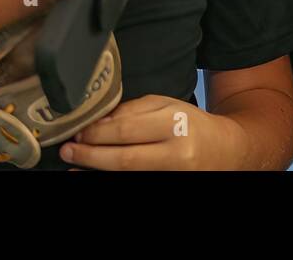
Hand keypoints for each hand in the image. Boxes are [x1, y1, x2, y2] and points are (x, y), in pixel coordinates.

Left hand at [59, 96, 245, 169]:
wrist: (226, 151)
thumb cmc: (192, 125)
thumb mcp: (167, 106)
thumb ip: (133, 110)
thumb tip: (98, 121)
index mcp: (175, 124)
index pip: (126, 130)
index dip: (96, 134)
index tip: (78, 132)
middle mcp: (176, 153)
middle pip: (123, 159)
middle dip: (89, 155)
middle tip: (67, 150)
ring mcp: (173, 175)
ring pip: (127, 175)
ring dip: (95, 171)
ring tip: (73, 165)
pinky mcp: (170, 185)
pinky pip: (135, 183)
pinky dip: (112, 180)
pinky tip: (92, 175)